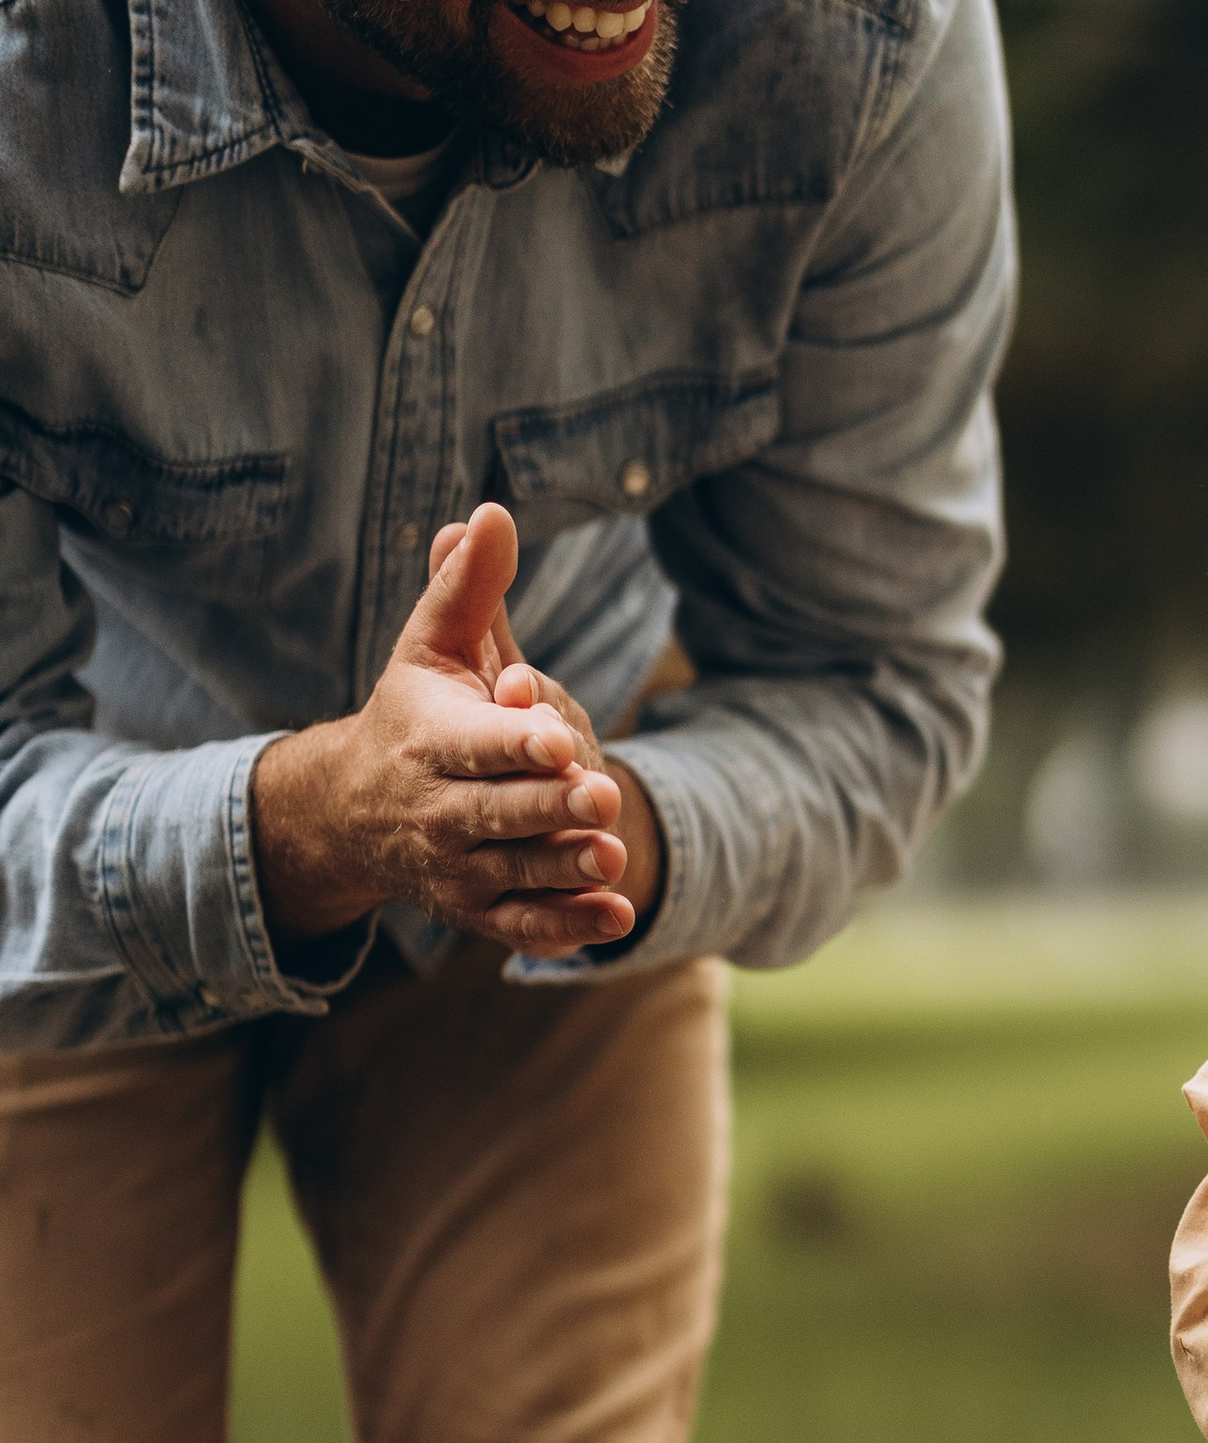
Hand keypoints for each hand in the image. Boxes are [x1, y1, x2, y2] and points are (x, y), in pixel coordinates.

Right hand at [251, 504, 655, 954]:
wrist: (357, 811)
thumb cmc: (415, 714)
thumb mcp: (433, 648)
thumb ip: (468, 588)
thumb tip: (491, 512)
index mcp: (432, 741)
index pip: (476, 744)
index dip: (515, 741)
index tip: (555, 736)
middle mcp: (440, 809)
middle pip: (498, 812)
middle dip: (547, 807)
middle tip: (601, 795)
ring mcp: (459, 866)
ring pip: (515, 871)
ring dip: (563, 867)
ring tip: (613, 855)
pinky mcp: (478, 909)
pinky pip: (523, 926)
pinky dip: (566, 930)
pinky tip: (615, 919)